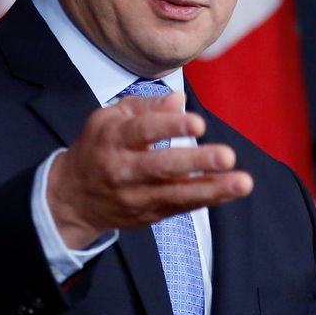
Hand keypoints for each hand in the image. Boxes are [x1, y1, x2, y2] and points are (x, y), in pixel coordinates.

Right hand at [46, 91, 252, 248]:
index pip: (142, 132)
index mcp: (111, 139)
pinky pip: (182, 207)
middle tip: (227, 155)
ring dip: (212, 188)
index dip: (170, 127)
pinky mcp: (149, 214)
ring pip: (176, 193)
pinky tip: (231, 190)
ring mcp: (136, 196)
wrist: (72, 197)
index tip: (198, 123)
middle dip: (195, 162)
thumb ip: (144, 106)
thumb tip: (178, 99)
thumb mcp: (108, 118)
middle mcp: (122, 169)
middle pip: (161, 166)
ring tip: (243, 181)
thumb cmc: (98, 147)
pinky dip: (208, 198)